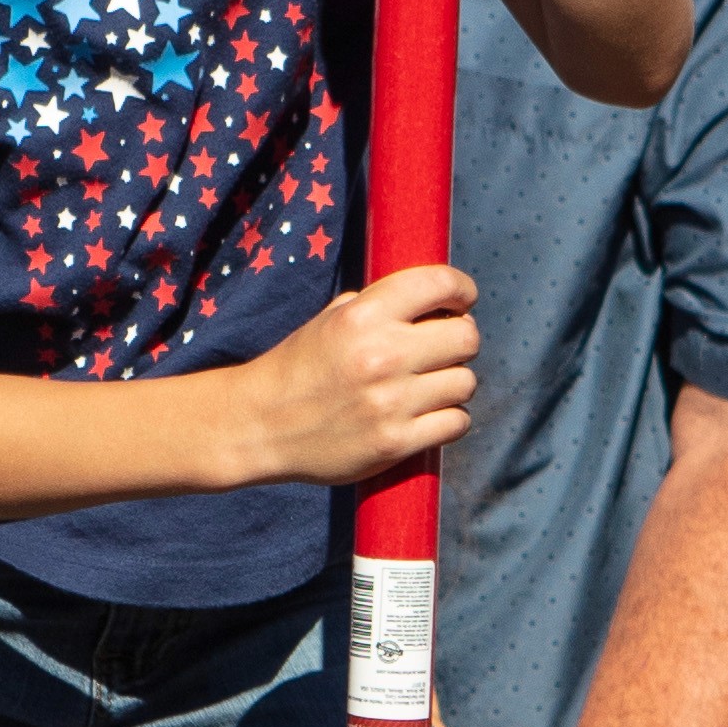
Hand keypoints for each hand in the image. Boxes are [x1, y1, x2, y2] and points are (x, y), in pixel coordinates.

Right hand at [245, 262, 481, 486]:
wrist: (260, 425)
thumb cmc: (300, 366)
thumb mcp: (331, 319)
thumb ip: (381, 305)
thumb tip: (439, 303)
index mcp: (363, 315)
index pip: (440, 284)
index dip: (461, 290)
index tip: (461, 300)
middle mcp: (382, 355)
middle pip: (467, 337)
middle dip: (461, 339)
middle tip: (443, 349)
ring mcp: (391, 402)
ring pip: (465, 382)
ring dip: (453, 383)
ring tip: (428, 386)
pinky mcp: (395, 443)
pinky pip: (456, 423)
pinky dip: (448, 419)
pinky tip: (427, 415)